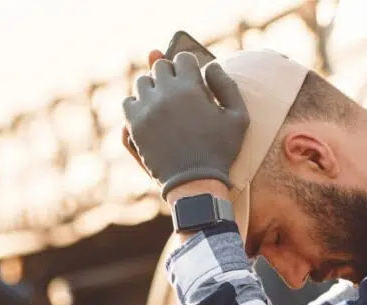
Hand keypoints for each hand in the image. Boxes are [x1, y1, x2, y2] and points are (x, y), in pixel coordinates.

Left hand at [122, 52, 249, 196]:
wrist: (195, 183)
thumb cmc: (220, 150)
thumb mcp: (239, 118)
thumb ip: (227, 85)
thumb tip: (211, 65)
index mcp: (191, 87)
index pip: (182, 58)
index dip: (188, 67)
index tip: (192, 79)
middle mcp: (165, 93)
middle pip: (160, 66)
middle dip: (170, 75)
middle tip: (179, 92)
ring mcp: (146, 109)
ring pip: (142, 82)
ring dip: (153, 88)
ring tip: (164, 103)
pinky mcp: (134, 125)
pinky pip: (128, 102)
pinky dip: (138, 105)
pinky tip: (150, 114)